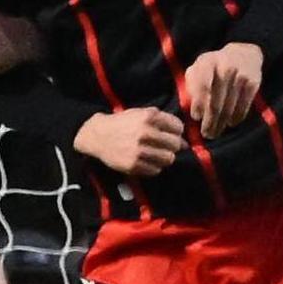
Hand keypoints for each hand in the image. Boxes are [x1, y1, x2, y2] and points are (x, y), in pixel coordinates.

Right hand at [72, 107, 188, 178]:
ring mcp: (139, 150)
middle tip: (166, 146)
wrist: (97, 136)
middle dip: (174, 145)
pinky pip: (156, 170)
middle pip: (176, 144)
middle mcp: (145, 133)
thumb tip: (184, 140)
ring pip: (169, 159)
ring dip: (165, 157)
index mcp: (148, 117)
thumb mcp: (140, 113)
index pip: (178, 127)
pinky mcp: (133, 165)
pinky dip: (155, 167)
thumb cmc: (122, 123)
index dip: (177, 131)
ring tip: (157, 154)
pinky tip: (147, 160)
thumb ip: (162, 121)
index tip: (171, 134)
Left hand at [179, 41, 262, 137]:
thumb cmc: (216, 66)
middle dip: (210, 121)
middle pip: (216, 102)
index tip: (196, 118)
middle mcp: (225, 68)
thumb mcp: (200, 67)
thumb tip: (193, 109)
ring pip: (229, 107)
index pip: (202, 86)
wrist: (244, 54)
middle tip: (206, 134)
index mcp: (208, 62)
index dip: (199, 104)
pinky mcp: (253, 83)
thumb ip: (192, 84)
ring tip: (215, 133)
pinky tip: (230, 123)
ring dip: (221, 124)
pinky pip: (243, 106)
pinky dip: (236, 118)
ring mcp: (240, 76)